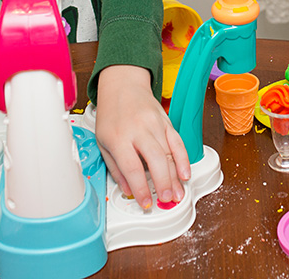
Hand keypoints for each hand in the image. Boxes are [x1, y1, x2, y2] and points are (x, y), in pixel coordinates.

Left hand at [94, 64, 190, 209]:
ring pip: (169, 152)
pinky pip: (178, 142)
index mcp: (118, 137)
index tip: (145, 203)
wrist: (122, 85)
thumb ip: (115, 168)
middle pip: (155, 159)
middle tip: (166, 199)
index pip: (131, 167)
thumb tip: (127, 189)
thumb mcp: (102, 142)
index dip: (140, 188)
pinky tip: (185, 173)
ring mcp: (154, 124)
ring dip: (175, 176)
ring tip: (178, 194)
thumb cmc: (111, 115)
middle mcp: (138, 130)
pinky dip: (184, 158)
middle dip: (163, 183)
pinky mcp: (166, 121)